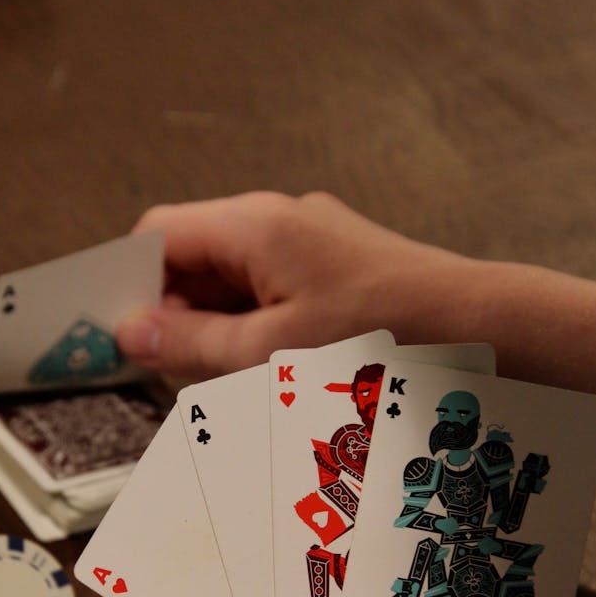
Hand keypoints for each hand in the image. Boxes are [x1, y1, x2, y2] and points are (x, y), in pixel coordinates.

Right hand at [116, 191, 478, 378]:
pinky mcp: (337, 265)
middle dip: (174, 312)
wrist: (479, 332)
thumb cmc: (379, 339)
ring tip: (223, 378)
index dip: (130, 283)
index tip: (116, 334)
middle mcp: (280, 218)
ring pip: (233, 278)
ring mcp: (312, 240)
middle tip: (169, 370)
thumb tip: (129, 332)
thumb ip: (190, 342)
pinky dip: (254, 323)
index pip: (158, 235)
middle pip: (194, 256)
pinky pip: (272, 288)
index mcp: (254, 224)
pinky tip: (266, 367)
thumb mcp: (266, 354)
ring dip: (215, 324)